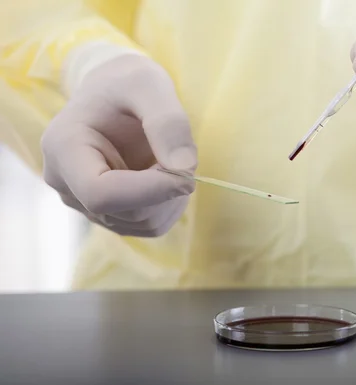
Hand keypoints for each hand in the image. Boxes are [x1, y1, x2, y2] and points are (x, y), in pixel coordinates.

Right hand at [42, 53, 197, 236]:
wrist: (114, 94)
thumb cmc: (126, 84)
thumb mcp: (148, 85)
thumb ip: (167, 122)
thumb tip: (184, 168)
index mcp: (64, 148)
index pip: (101, 194)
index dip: (151, 191)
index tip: (188, 174)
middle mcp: (66, 183)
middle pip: (128, 212)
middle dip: (167, 188)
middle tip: (179, 153)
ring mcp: (84, 203)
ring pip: (143, 223)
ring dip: (171, 197)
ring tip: (168, 158)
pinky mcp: (108, 214)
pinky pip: (149, 225)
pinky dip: (169, 205)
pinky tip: (164, 176)